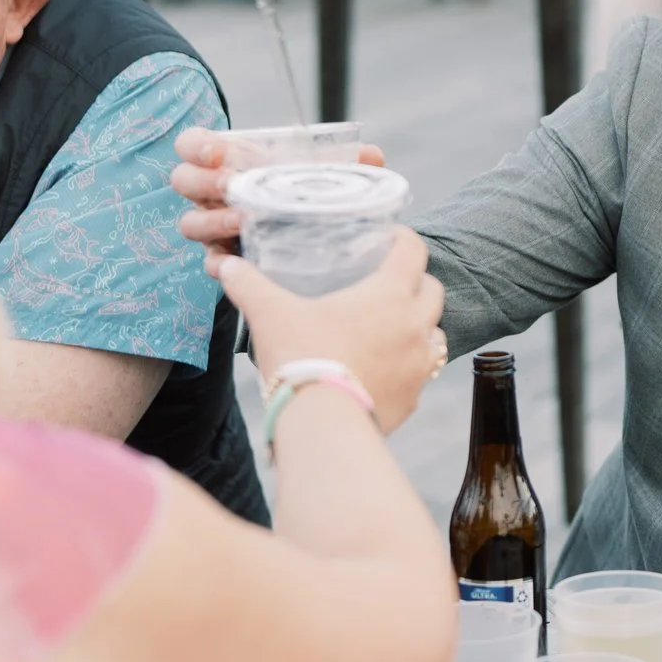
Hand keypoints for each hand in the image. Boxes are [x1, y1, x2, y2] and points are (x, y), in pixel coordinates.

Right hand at [173, 127, 388, 261]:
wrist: (317, 250)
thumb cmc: (309, 198)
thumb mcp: (325, 179)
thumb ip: (346, 165)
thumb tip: (369, 154)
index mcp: (229, 163)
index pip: (192, 145)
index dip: (197, 144)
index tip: (218, 151)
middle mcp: (214, 195)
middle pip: (184, 181)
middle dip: (203, 181)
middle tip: (231, 183)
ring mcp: (215, 228)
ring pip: (190, 224)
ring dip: (213, 220)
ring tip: (243, 219)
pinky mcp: (226, 261)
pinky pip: (210, 263)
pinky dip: (219, 263)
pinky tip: (234, 262)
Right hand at [217, 227, 445, 432]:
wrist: (319, 424)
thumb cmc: (300, 358)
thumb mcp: (270, 315)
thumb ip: (249, 285)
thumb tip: (226, 265)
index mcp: (390, 294)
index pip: (413, 250)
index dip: (403, 238)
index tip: (390, 237)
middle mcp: (415, 325)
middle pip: (433, 290)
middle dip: (416, 282)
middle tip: (390, 283)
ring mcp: (418, 364)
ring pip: (435, 334)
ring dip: (420, 326)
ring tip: (393, 327)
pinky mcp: (413, 397)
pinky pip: (421, 373)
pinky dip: (409, 366)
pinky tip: (385, 368)